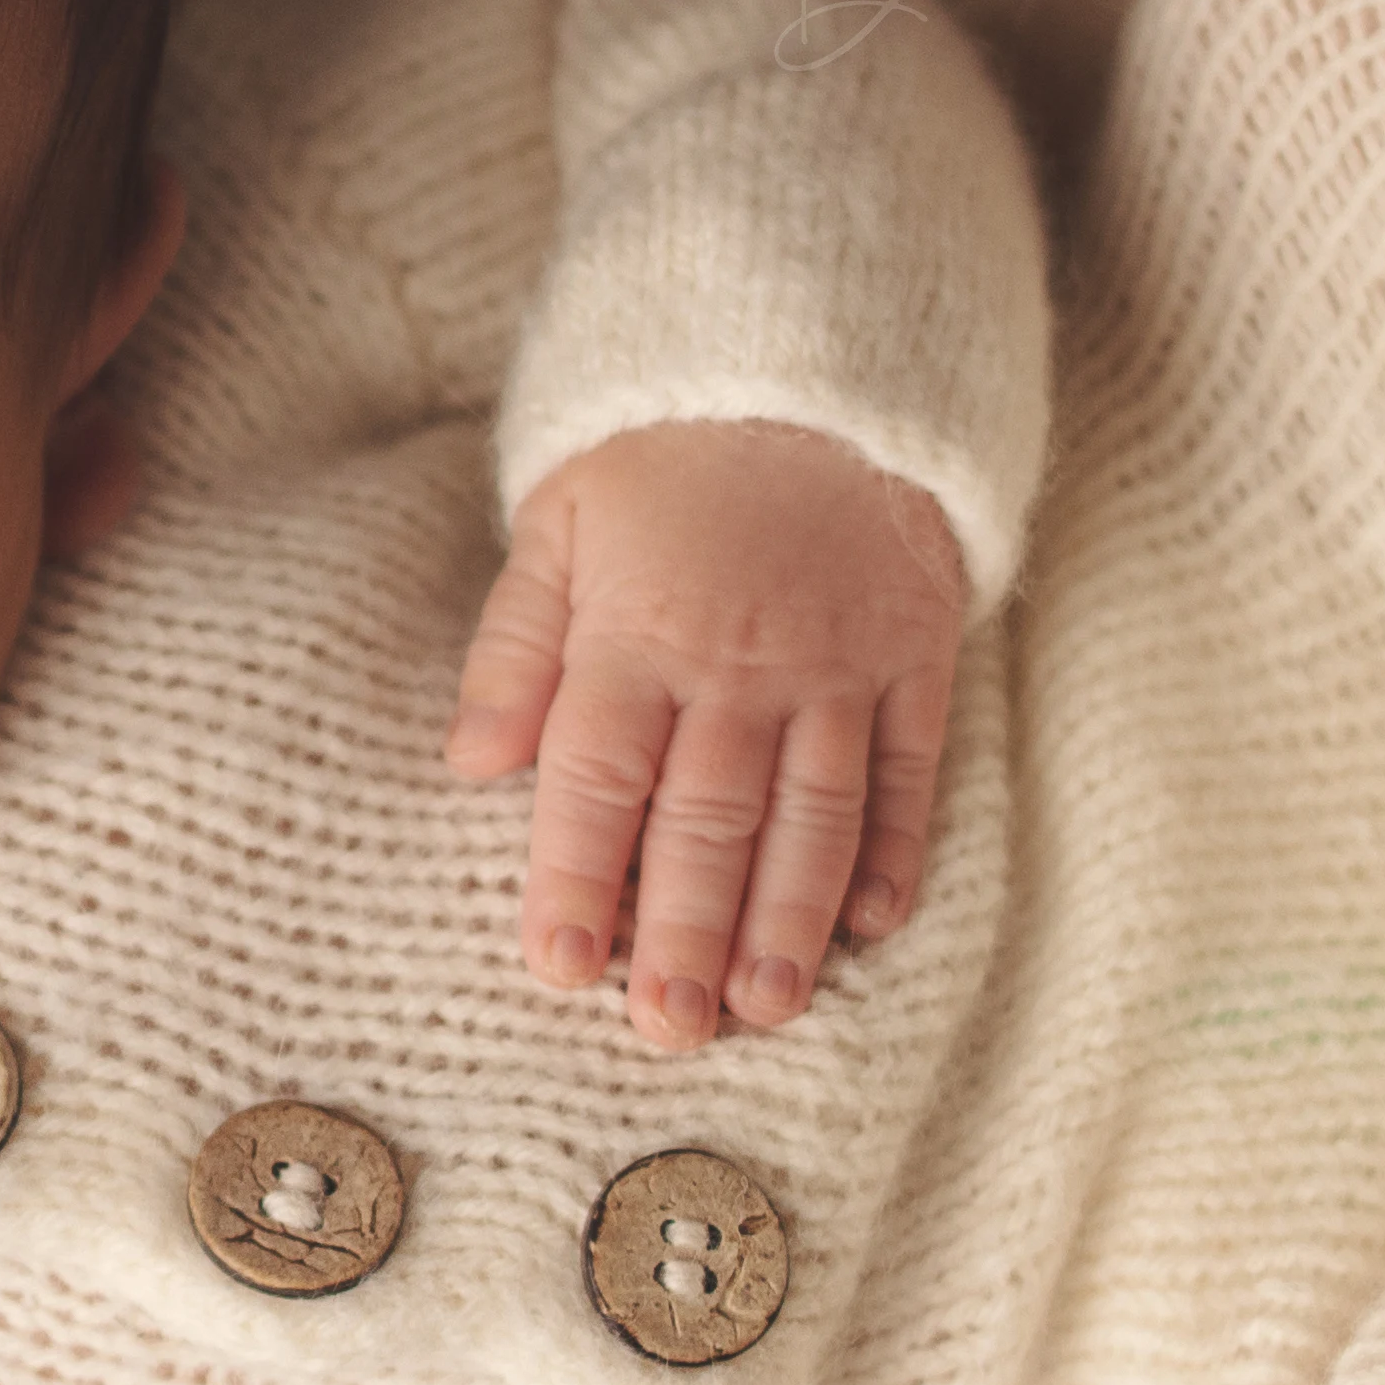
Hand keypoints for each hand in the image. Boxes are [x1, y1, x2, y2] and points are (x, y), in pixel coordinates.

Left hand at [444, 419, 967, 1045]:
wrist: (817, 356)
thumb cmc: (667, 452)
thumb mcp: (561, 518)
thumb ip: (516, 645)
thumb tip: (469, 761)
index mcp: (637, 635)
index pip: (597, 778)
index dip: (577, 878)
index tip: (560, 967)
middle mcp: (740, 665)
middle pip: (709, 819)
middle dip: (686, 933)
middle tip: (667, 1028)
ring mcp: (838, 664)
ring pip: (813, 812)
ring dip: (789, 918)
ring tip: (767, 1005)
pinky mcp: (916, 653)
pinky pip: (908, 765)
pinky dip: (895, 846)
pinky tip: (874, 922)